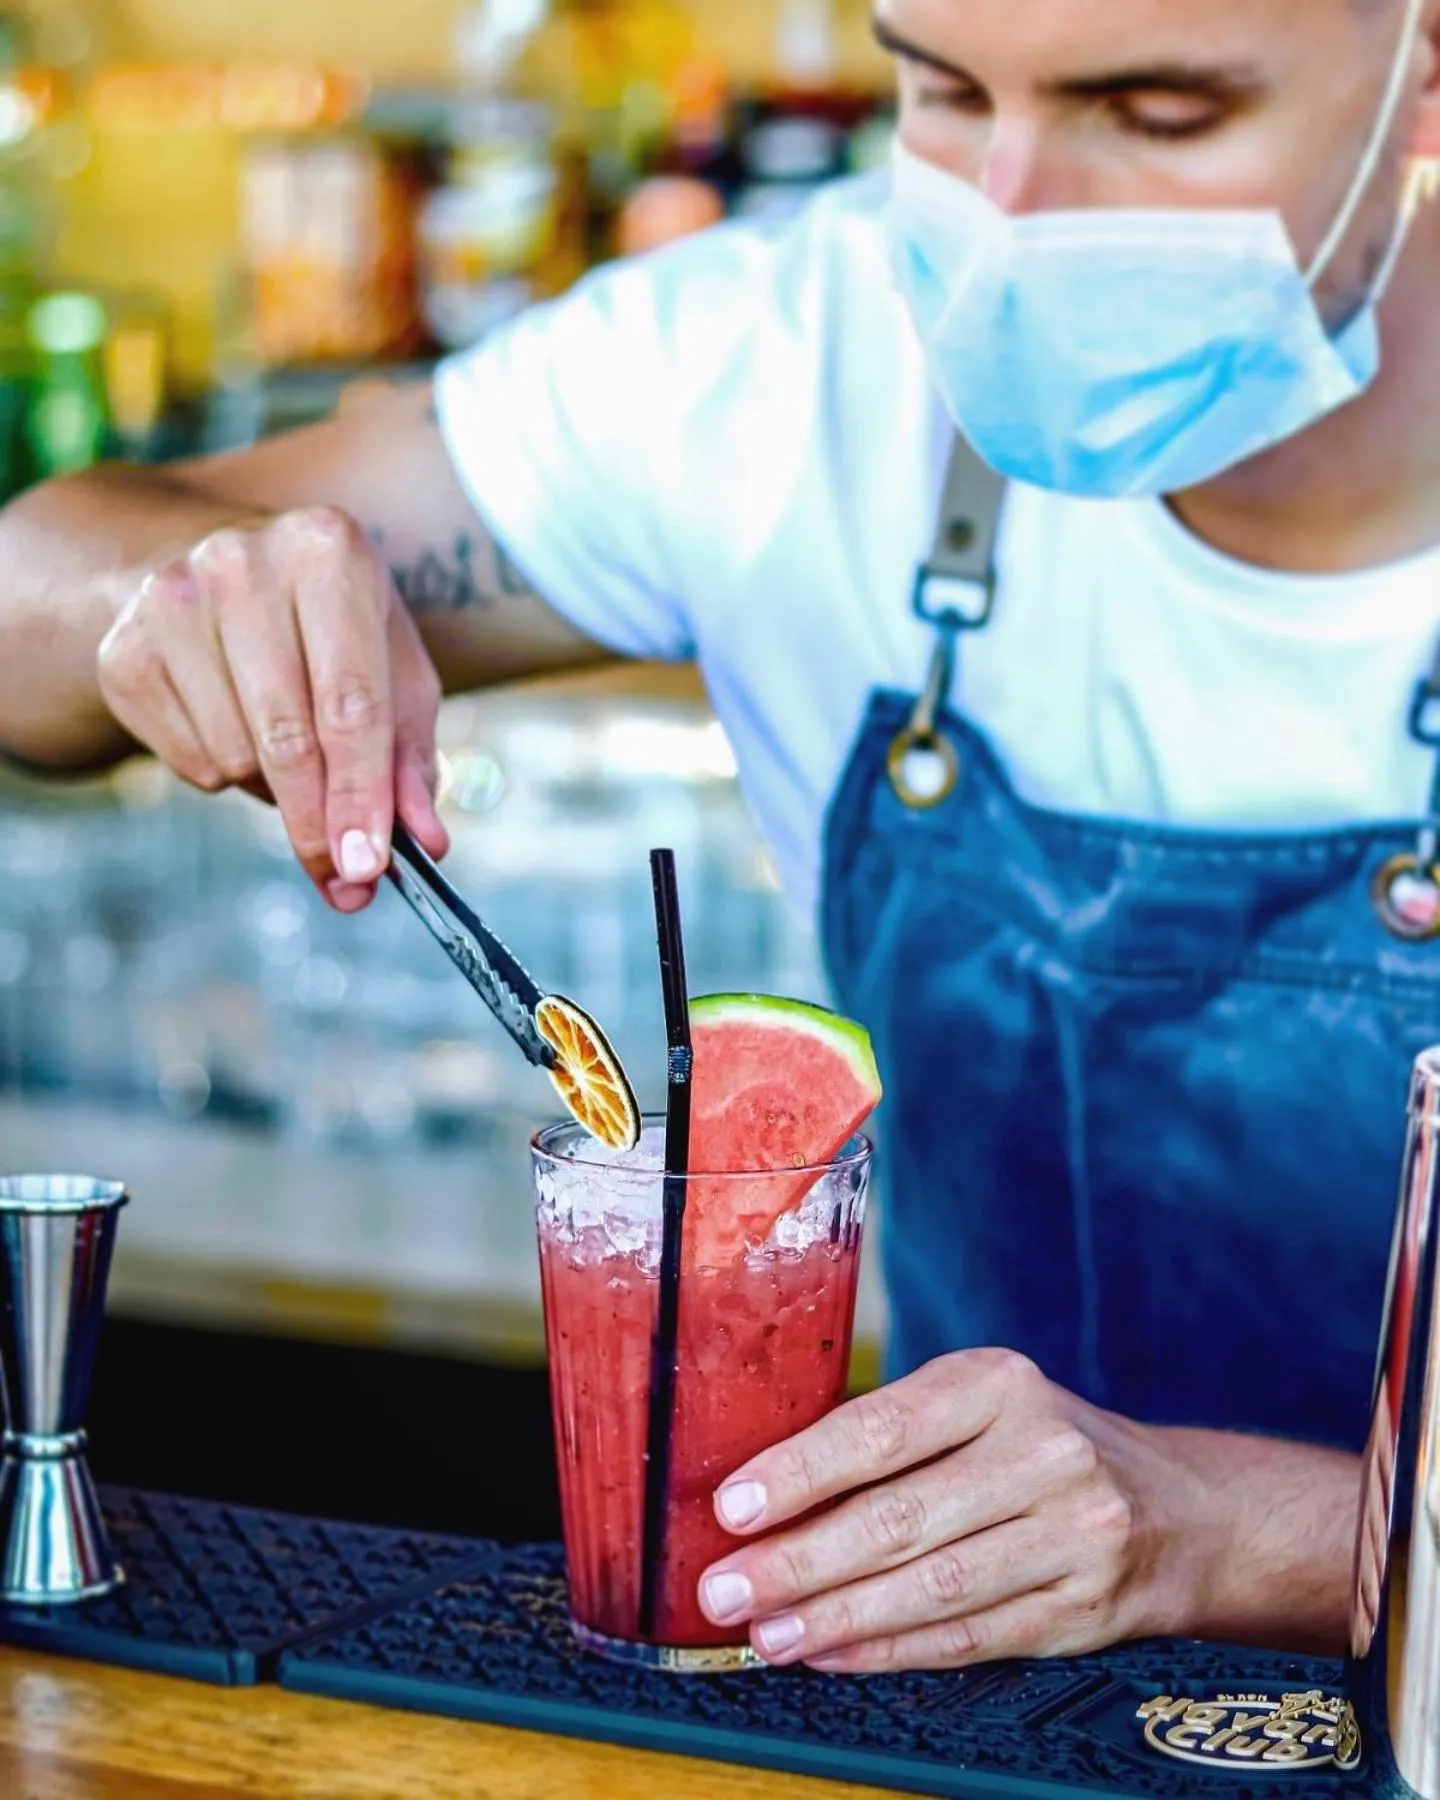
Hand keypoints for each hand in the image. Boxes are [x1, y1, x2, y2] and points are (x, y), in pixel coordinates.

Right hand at [97, 507, 447, 909]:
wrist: (218, 567)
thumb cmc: (330, 626)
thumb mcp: (391, 668)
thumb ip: (411, 757)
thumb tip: (425, 843)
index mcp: (327, 552)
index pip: (349, 704)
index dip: (360, 796)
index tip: (368, 866)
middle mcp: (241, 563)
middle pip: (287, 739)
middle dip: (319, 824)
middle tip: (344, 879)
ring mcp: (170, 601)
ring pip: (236, 758)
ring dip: (275, 789)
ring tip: (291, 747)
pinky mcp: (125, 650)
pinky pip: (190, 763)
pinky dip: (226, 775)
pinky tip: (238, 726)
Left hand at [698, 1349, 1204, 1673]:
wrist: (1185, 1510)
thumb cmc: (1042, 1446)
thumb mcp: (982, 1405)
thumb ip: (892, 1434)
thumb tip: (766, 1488)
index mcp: (1000, 1382)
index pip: (883, 1429)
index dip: (801, 1471)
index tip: (733, 1507)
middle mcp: (1044, 1452)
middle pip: (899, 1517)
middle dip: (798, 1561)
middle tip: (726, 1591)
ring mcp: (1073, 1534)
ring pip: (931, 1587)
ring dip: (835, 1618)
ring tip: (767, 1634)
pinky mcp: (1084, 1610)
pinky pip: (969, 1637)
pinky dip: (891, 1650)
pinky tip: (833, 1653)